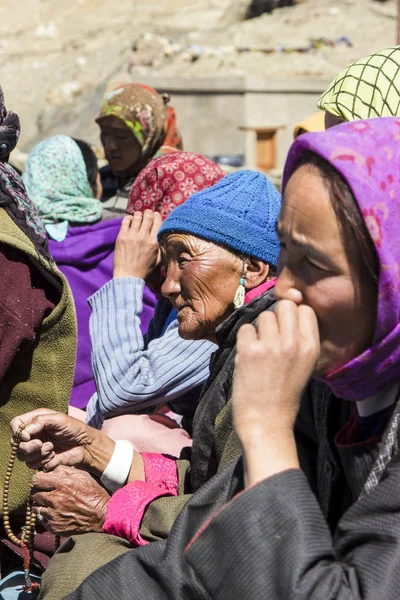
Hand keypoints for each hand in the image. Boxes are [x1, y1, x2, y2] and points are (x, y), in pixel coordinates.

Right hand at [10, 409, 114, 474]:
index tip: (27, 436)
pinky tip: (54, 455)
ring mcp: (35, 448)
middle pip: (15, 443)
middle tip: (41, 444)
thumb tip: (24, 433)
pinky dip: (43, 461)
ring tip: (52, 448)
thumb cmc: (74, 428)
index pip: (15, 424)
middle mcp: (32, 435)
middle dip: (27, 446)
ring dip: (37, 454)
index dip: (17, 431)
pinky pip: (32, 465)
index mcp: (35, 421)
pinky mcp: (40, 461)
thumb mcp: (59, 419)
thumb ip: (40, 421)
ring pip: (22, 456)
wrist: (85, 445)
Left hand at [31, 466, 109, 535]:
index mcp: (62, 484)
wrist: (100, 516)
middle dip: (38, 490)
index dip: (38, 479)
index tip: (42, 480)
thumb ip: (65, 470)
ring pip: (35, 507)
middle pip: (33, 493)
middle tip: (46, 491)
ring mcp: (53, 514)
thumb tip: (51, 471)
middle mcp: (55, 499)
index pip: (36, 480)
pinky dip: (45, 514)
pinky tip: (55, 511)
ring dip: (40, 503)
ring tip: (50, 502)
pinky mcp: (53, 526)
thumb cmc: (93, 494)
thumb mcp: (83, 475)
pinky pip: (41, 518)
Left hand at [113, 211, 161, 279]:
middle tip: (147, 212)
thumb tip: (161, 237)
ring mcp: (132, 236)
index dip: (157, 216)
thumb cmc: (143, 269)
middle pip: (147, 216)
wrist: (128, 275)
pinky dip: (129, 218)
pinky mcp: (122, 236)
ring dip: (138, 215)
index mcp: (154, 242)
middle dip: (148, 212)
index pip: (157, 222)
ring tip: (138, 216)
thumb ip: (160, 247)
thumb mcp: (157, 259)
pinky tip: (130, 220)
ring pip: (137, 216)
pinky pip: (126, 221)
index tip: (156, 214)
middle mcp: (143, 236)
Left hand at [232, 300, 319, 482]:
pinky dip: (244, 339)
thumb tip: (286, 310)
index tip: (286, 329)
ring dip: (259, 329)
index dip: (293, 315)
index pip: (305, 309)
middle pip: (285, 305)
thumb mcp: (304, 365)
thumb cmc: (284, 395)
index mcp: (311, 347)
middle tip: (271, 336)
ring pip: (264, 315)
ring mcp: (271, 345)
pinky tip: (248, 356)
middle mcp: (293, 343)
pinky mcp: (249, 351)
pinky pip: (245, 328)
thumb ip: (298, 339)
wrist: (267, 423)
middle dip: (276, 317)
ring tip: (259, 349)